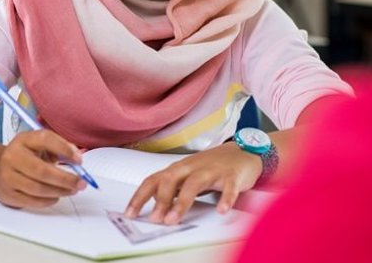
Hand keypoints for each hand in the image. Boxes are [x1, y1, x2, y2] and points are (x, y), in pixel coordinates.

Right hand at [0, 129, 86, 207]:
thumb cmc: (26, 157)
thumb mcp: (40, 146)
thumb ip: (59, 148)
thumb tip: (77, 159)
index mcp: (23, 140)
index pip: (44, 139)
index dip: (64, 149)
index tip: (79, 160)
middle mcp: (12, 156)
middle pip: (41, 170)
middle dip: (65, 179)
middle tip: (81, 183)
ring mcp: (8, 176)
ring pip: (38, 188)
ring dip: (59, 191)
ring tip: (72, 190)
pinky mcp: (8, 194)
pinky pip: (32, 201)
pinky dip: (48, 200)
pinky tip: (56, 196)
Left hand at [125, 142, 260, 224]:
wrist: (242, 152)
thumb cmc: (211, 166)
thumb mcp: (187, 175)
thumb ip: (172, 188)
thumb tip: (152, 205)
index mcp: (178, 168)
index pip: (153, 180)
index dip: (139, 196)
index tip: (129, 213)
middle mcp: (191, 167)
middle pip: (170, 180)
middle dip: (160, 200)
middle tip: (154, 219)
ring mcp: (211, 170)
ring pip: (193, 184)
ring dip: (181, 202)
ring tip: (173, 219)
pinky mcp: (232, 176)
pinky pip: (229, 188)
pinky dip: (225, 199)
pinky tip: (221, 210)